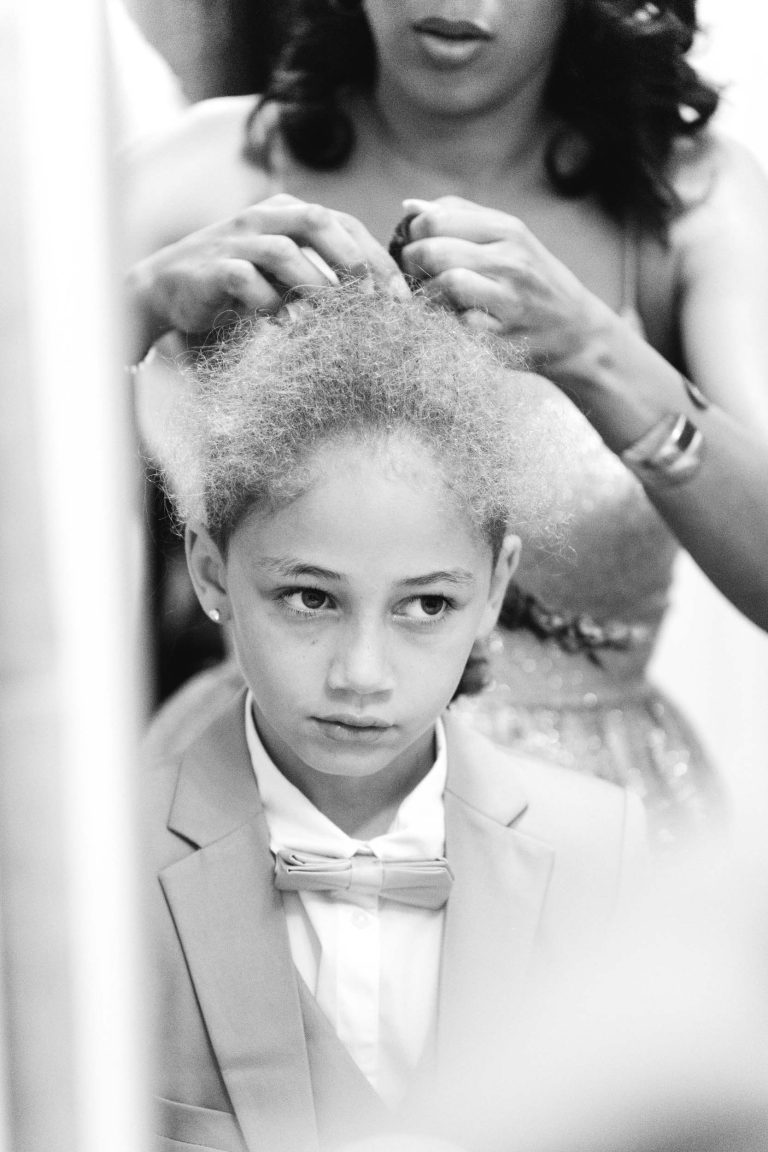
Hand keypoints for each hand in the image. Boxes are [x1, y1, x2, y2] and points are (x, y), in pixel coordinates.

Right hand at [126, 194, 408, 359]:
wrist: (165, 290)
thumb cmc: (235, 285)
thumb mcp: (284, 273)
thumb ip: (321, 274)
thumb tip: (377, 302)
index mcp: (287, 212)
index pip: (344, 222)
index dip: (377, 256)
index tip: (402, 298)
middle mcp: (263, 216)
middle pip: (320, 223)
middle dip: (356, 262)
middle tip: (379, 303)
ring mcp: (235, 239)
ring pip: (284, 251)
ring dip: (315, 286)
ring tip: (335, 319)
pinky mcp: (211, 268)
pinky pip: (245, 280)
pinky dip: (269, 304)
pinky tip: (284, 327)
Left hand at [399, 195, 607, 376]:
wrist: (575, 330)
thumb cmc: (531, 280)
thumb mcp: (507, 239)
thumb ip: (460, 219)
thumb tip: (409, 206)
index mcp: (507, 229)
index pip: (436, 218)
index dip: (412, 234)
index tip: (413, 247)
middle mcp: (511, 259)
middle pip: (435, 250)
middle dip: (411, 264)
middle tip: (412, 276)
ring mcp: (510, 298)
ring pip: (447, 282)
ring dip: (426, 294)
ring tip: (428, 298)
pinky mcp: (504, 334)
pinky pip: (459, 323)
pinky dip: (446, 322)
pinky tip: (450, 320)